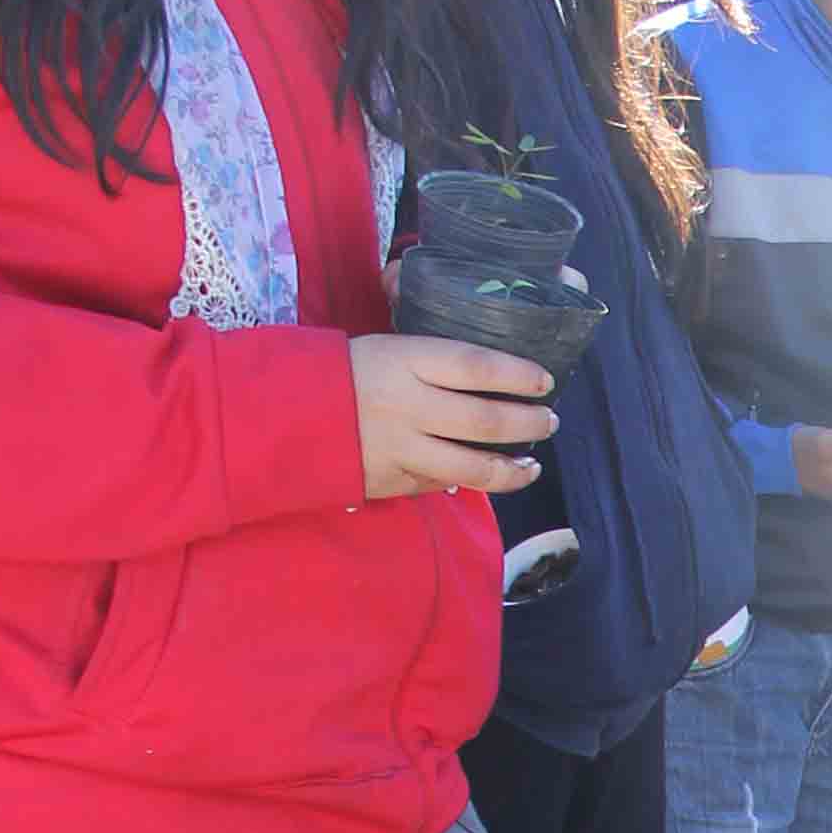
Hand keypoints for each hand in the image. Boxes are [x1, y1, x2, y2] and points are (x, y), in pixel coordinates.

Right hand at [351, 335, 551, 500]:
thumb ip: (432, 361)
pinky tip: (486, 476)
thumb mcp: (385, 348)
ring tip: (532, 466)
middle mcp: (406, 404)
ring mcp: (399, 447)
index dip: (517, 374)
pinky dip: (468, 481)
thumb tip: (488, 372)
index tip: (544, 380)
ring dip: (512, 470)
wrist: (282, 413)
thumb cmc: (343, 373)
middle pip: (484, 419)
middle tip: (549, 421)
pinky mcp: (390, 479)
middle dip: (527, 423)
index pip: (476, 365)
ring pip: (472, 466)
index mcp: (404, 360)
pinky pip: (440, 483)